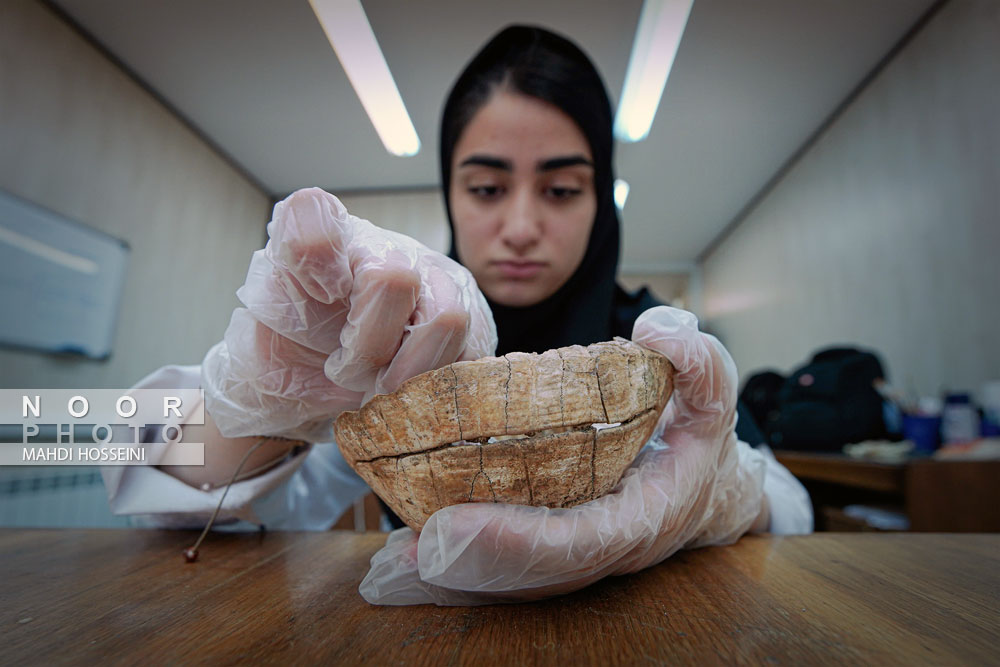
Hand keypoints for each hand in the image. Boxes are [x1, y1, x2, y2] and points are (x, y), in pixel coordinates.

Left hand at [202, 187, 496, 441]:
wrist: (332, 380)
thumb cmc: (299, 351)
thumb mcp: (264, 338)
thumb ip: (276, 313)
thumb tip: (319, 294)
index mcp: (321, 241)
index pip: (310, 216)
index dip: (314, 249)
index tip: (319, 297)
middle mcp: (383, 245)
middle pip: (392, 279)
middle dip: (366, 350)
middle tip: (346, 369)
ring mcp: (436, 275)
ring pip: (446, 318)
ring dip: (406, 372)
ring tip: (382, 382)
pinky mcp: (474, 315)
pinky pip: (471, 351)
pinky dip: (437, 382)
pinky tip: (412, 382)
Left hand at [359, 306, 765, 604]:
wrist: (705, 489)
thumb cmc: (701, 440)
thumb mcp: (713, 396)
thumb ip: (696, 364)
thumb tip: (655, 334)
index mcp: (643, 518)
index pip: (578, 543)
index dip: (517, 542)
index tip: (453, 527)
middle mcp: (603, 549)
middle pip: (532, 575)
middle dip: (470, 566)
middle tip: (411, 549)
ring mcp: (576, 557)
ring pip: (512, 582)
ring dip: (454, 578)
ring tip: (395, 564)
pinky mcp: (552, 551)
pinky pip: (503, 569)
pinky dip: (456, 572)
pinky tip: (404, 564)